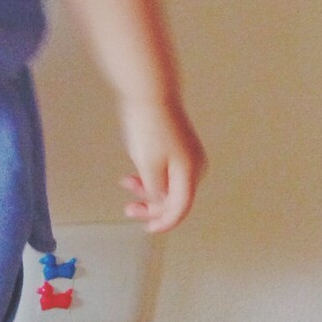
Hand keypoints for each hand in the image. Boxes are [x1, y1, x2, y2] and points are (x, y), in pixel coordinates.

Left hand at [118, 98, 206, 232]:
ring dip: (148, 190)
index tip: (148, 228)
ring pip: (169, 184)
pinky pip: (167, 170)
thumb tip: (160, 200)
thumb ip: (155, 188)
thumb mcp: (147, 164)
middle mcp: (194, 165)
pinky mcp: (179, 146)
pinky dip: (151, 176)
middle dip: (151, 206)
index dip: (164, 222)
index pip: (180, 208)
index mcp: (189, 172)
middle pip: (175, 197)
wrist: (151, 92)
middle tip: (129, 208)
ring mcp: (188, 154)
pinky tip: (134, 175)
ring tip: (127, 183)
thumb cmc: (148, 125)